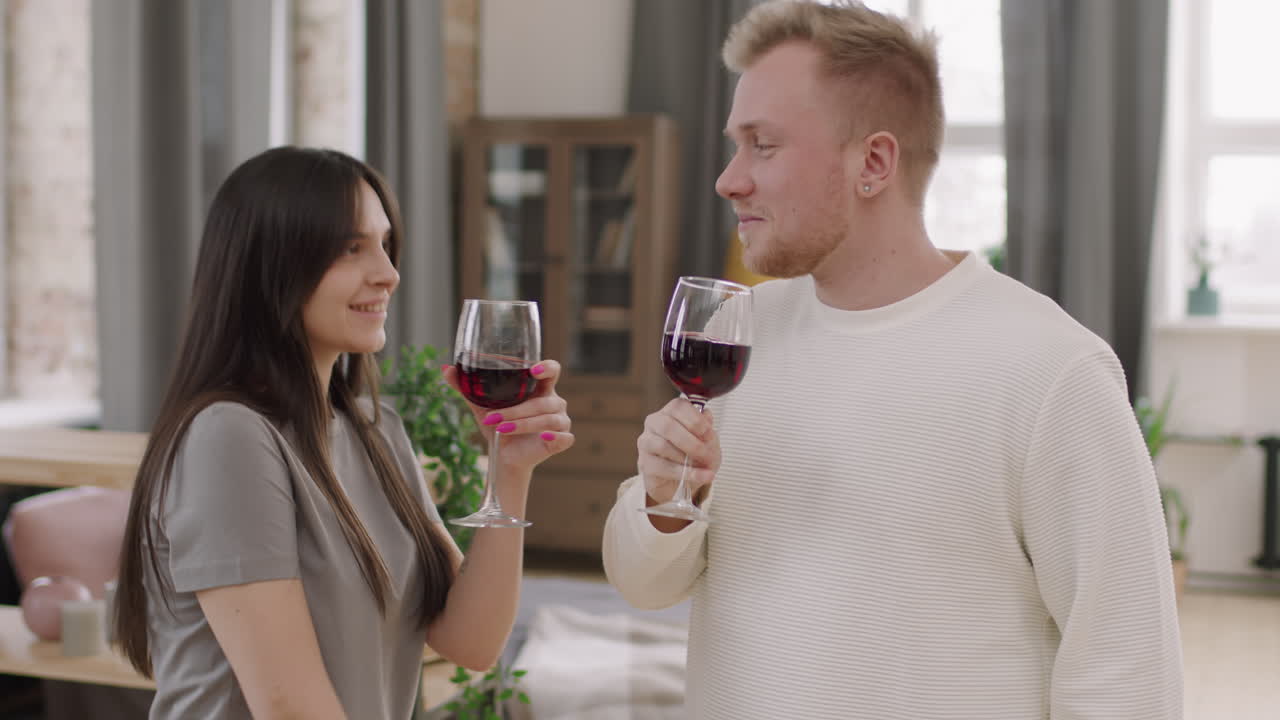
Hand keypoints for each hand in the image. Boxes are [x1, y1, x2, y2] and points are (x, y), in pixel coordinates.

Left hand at [443, 360, 574, 474]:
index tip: (532, 370)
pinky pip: (564, 437)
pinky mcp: (561, 440)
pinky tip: (543, 436)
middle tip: (494, 417)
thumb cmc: (499, 425)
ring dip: (525, 424)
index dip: (547, 367)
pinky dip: (555, 436)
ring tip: (503, 428)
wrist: (504, 456)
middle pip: (544, 401)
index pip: (552, 370)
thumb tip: (446, 369)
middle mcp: (554, 402)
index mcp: (540, 389)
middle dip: (518, 410)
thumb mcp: (482, 406)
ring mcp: (560, 421)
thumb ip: (467, 387)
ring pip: (549, 419)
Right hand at [637, 397, 719, 504]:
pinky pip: (663, 467)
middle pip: (668, 426)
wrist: (682, 482)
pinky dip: (685, 473)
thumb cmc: (694, 456)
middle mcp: (655, 423)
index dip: (696, 420)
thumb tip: (706, 417)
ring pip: (663, 446)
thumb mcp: (708, 443)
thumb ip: (708, 430)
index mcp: (671, 412)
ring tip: (704, 468)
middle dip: (692, 442)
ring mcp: (646, 442)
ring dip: (687, 459)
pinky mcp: (644, 463)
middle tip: (707, 455)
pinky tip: (700, 476)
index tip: (709, 435)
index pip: (678, 407)